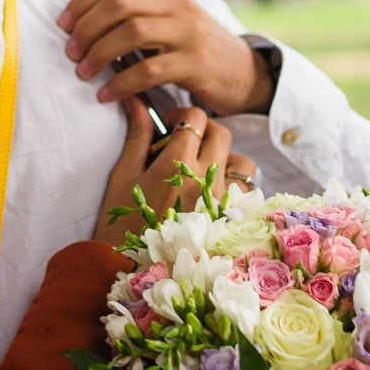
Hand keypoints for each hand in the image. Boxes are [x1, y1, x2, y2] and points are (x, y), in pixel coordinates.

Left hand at [58, 0, 273, 115]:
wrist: (244, 74)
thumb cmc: (193, 46)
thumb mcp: (164, 16)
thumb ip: (129, 1)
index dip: (81, 2)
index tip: (62, 24)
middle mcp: (177, 4)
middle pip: (118, 3)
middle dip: (86, 27)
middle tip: (70, 52)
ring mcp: (188, 32)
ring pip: (131, 32)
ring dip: (99, 53)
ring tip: (83, 72)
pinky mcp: (196, 63)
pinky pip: (149, 70)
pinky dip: (121, 83)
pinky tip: (107, 94)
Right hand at [94, 105, 256, 240]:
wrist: (132, 268)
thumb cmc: (122, 222)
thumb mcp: (123, 176)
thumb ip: (137, 136)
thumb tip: (136, 102)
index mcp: (176, 163)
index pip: (195, 118)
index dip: (181, 114)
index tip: (168, 125)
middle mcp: (205, 178)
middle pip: (221, 132)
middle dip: (203, 128)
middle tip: (184, 140)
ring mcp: (222, 200)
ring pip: (240, 159)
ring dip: (224, 156)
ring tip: (201, 168)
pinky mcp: (231, 220)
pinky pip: (247, 190)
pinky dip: (234, 183)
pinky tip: (213, 191)